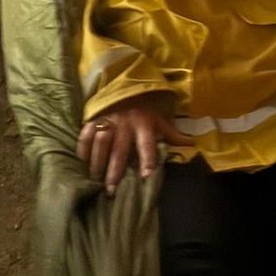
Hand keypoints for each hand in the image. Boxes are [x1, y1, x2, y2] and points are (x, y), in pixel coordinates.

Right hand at [77, 92, 193, 196]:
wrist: (126, 83)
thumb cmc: (145, 108)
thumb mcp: (160, 119)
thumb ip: (173, 134)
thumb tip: (193, 144)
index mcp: (144, 125)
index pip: (147, 146)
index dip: (148, 161)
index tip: (146, 178)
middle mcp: (126, 124)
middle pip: (120, 150)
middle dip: (115, 171)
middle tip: (111, 192)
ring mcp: (108, 120)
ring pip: (101, 143)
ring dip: (97, 162)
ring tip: (95, 180)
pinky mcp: (94, 117)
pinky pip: (86, 133)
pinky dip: (83, 147)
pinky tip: (82, 162)